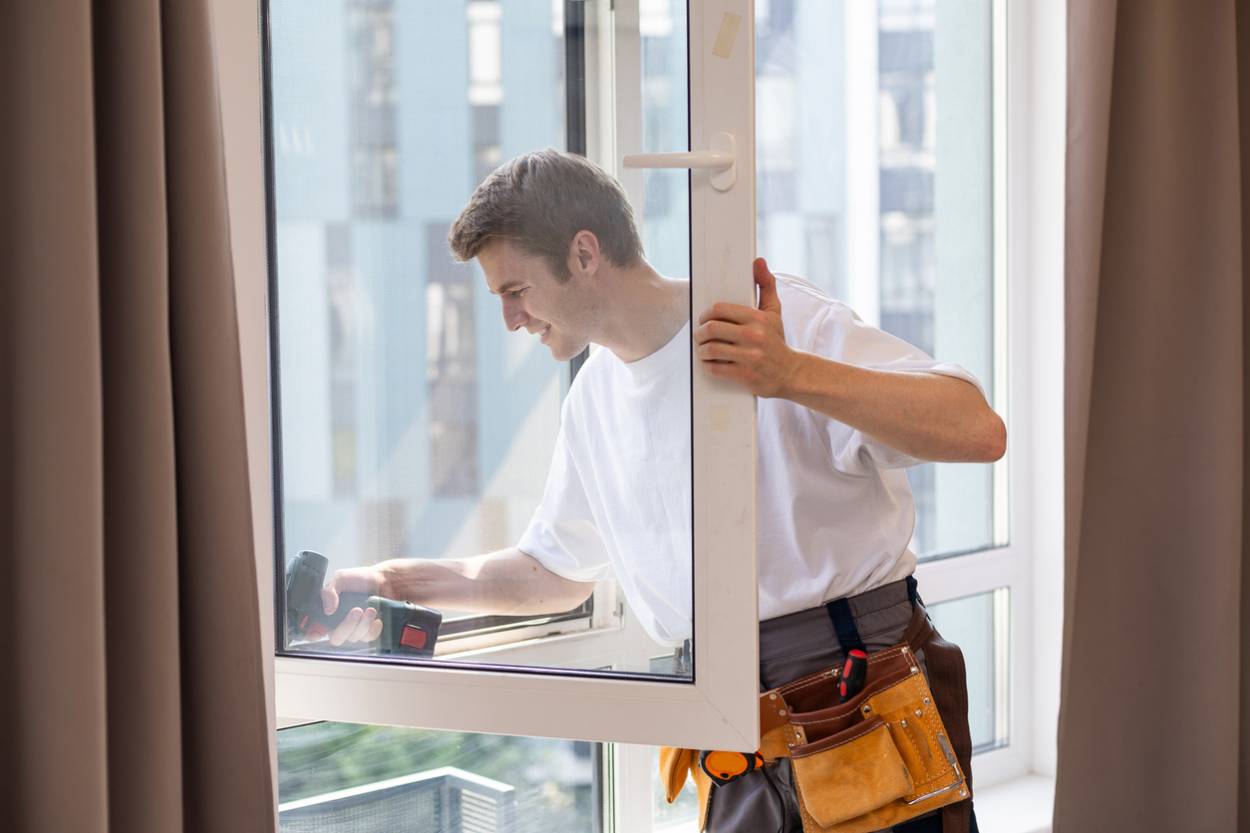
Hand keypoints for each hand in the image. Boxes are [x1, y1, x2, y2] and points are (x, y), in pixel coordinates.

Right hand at [321, 566, 387, 646]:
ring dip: (363, 624)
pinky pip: (369, 638)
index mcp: (328, 612)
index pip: (314, 630)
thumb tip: (327, 610)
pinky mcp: (369, 631)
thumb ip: (329, 591)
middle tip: (356, 611)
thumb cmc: (361, 578)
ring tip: (371, 609)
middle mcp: (339, 623)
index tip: (319, 632)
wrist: (385, 580)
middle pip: (336, 638)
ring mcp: (354, 629)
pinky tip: (376, 618)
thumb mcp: (341, 578)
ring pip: (353, 638)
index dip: (314, 634)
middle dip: (346, 626)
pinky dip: (373, 629)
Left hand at [695, 257, 799, 397]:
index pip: (719, 309)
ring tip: (703, 349)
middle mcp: (753, 336)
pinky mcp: (745, 375)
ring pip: (710, 349)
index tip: (703, 319)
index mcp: (757, 318)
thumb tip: (758, 261)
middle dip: (700, 332)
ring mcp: (749, 356)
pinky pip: (715, 368)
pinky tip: (710, 363)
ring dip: (702, 350)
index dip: (706, 314)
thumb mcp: (773, 312)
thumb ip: (765, 285)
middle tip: (699, 335)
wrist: (790, 372)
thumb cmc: (776, 340)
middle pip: (711, 328)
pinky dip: (708, 365)